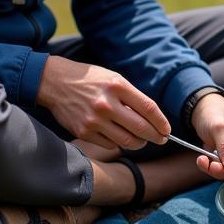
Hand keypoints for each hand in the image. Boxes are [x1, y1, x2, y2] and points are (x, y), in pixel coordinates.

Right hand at [36, 55, 169, 149]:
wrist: (55, 82)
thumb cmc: (90, 80)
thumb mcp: (113, 79)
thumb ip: (131, 97)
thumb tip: (151, 118)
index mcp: (118, 86)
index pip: (148, 108)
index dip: (161, 122)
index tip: (167, 130)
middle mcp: (107, 104)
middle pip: (140, 128)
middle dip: (155, 136)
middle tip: (162, 139)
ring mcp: (94, 120)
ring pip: (126, 140)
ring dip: (139, 143)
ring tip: (142, 140)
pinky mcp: (84, 132)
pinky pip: (110, 144)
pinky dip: (119, 143)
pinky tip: (121, 138)